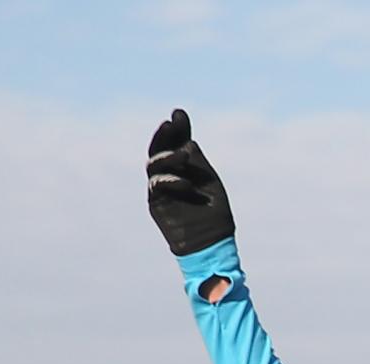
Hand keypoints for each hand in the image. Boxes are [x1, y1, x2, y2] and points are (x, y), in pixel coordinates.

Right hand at [145, 109, 235, 256]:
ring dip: (167, 156)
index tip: (178, 113)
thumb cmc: (214, 216)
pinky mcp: (156, 203)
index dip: (177, 129)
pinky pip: (158, 185)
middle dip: (165, 136)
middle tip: (170, 123)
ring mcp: (161, 189)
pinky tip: (186, 183)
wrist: (211, 244)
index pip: (176, 143)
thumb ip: (198, 163)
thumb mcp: (210, 183)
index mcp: (184, 168)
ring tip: (183, 155)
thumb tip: (188, 141)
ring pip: (154, 164)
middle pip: (160, 149)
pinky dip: (170, 181)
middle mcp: (170, 175)